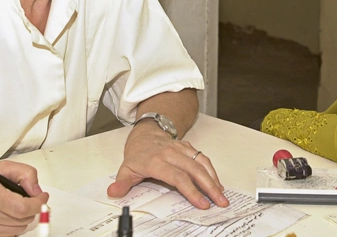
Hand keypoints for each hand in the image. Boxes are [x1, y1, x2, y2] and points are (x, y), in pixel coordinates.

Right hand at [0, 160, 48, 236]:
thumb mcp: (0, 168)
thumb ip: (24, 173)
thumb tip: (37, 190)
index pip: (22, 207)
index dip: (38, 204)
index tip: (42, 198)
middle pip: (23, 219)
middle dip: (32, 208)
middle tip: (30, 199)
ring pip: (19, 228)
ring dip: (23, 217)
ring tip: (15, 205)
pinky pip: (10, 235)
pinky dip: (14, 226)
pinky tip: (7, 215)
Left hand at [107, 121, 228, 208]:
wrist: (146, 133)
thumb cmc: (138, 153)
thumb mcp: (126, 169)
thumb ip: (122, 183)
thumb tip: (113, 192)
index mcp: (156, 161)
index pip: (177, 177)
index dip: (191, 191)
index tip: (201, 203)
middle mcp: (171, 153)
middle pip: (195, 170)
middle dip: (210, 187)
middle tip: (220, 201)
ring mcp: (182, 149)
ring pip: (202, 163)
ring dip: (214, 179)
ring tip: (222, 194)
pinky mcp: (189, 147)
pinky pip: (203, 158)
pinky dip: (212, 171)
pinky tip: (217, 182)